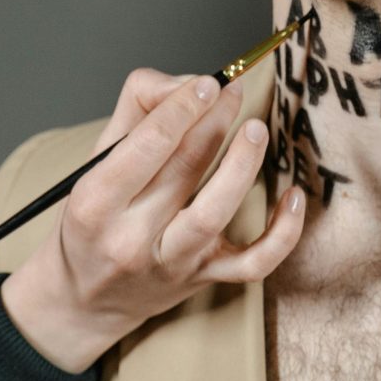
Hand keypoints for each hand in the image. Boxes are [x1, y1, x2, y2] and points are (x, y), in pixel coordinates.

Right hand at [0, 68, 306, 372]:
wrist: (86, 298)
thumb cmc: (94, 219)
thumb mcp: (95, 161)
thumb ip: (138, 109)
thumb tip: (189, 83)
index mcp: (94, 202)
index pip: (146, 145)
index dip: (183, 107)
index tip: (208, 82)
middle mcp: (129, 237)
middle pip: (182, 169)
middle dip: (214, 121)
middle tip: (233, 91)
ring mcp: (170, 263)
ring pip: (214, 214)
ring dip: (242, 165)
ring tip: (256, 129)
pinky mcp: (203, 280)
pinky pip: (252, 263)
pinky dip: (282, 232)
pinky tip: (294, 197)